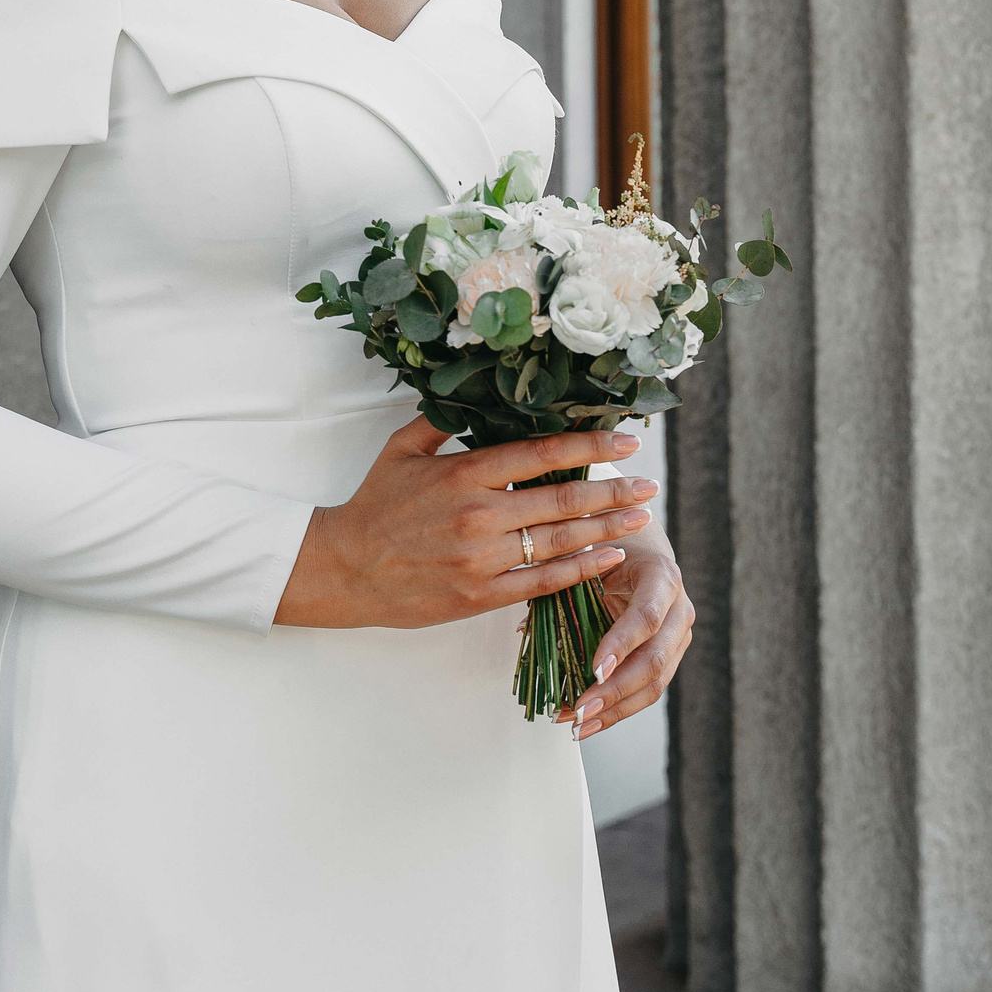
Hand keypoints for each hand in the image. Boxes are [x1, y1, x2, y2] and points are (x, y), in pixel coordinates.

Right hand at [272, 420, 657, 629]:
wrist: (343, 568)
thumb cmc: (374, 506)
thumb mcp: (401, 450)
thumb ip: (443, 423)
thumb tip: (477, 395)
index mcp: (464, 473)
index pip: (541, 454)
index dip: (590, 447)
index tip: (627, 442)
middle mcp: (479, 514)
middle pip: (563, 500)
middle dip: (614, 491)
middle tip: (649, 483)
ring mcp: (481, 558)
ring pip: (559, 541)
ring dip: (608, 528)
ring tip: (640, 516)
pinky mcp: (479, 595)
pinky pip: (540, 581)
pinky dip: (579, 569)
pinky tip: (608, 557)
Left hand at [562, 543, 693, 739]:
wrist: (642, 550)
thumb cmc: (611, 552)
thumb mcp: (590, 559)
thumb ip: (564, 588)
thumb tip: (523, 629)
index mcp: (661, 576)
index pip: (647, 617)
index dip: (622, 645)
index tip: (595, 670)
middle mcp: (679, 609)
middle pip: (655, 659)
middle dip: (616, 690)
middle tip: (581, 709)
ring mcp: (679, 636)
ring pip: (655, 683)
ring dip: (615, 709)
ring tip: (579, 724)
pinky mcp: (671, 657)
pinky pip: (649, 690)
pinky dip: (618, 709)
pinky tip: (590, 721)